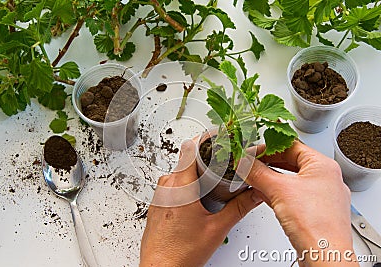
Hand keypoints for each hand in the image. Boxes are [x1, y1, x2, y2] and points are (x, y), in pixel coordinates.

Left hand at [139, 140, 262, 266]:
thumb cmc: (179, 253)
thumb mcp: (217, 228)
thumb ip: (239, 207)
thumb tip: (254, 194)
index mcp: (180, 186)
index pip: (190, 147)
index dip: (206, 138)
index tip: (219, 137)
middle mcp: (167, 186)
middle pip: (187, 158)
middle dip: (207, 157)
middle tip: (224, 162)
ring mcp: (160, 194)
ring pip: (180, 171)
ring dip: (196, 171)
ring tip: (214, 180)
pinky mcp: (158, 202)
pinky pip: (173, 183)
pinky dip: (187, 183)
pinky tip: (199, 196)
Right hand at [238, 141, 357, 266]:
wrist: (325, 256)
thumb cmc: (316, 225)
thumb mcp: (279, 190)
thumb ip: (258, 173)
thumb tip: (244, 162)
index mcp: (323, 166)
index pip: (291, 146)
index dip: (268, 147)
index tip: (251, 153)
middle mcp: (325, 179)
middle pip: (291, 162)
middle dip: (267, 163)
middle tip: (250, 164)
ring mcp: (321, 196)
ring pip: (291, 180)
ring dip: (270, 178)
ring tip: (253, 178)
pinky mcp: (314, 212)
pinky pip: (292, 195)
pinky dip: (276, 193)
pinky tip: (262, 194)